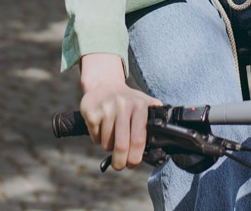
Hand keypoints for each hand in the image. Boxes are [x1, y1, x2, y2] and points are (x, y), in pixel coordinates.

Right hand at [78, 53, 161, 170]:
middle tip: (119, 166)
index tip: (132, 164)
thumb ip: (154, 124)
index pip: (138, 140)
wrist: (104, 84)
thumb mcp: (145, 105)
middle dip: (120, 162)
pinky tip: (102, 128)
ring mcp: (106, 108)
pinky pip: (96, 138)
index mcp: (140, 106)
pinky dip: (98, 139)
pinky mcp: (91, 112)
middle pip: (121, 145)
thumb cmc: (129, 102)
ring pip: (107, 144)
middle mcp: (123, 105)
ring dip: (109, 147)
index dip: (135, 157)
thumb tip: (159, 151)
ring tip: (111, 136)